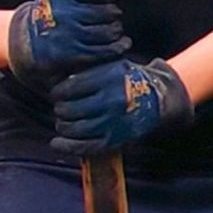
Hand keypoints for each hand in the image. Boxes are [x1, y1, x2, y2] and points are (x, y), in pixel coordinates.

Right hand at [4, 0, 129, 82]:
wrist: (28, 40)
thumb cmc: (53, 4)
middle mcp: (62, 12)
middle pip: (108, 12)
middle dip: (113, 13)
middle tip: (111, 13)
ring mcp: (66, 36)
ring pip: (108, 32)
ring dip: (115, 30)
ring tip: (112, 27)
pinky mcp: (71, 55)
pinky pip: (104, 51)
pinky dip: (117, 47)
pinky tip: (120, 43)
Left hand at [50, 57, 191, 159]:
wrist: (159, 97)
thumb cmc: (128, 79)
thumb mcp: (110, 66)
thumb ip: (85, 72)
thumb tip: (54, 80)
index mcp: (107, 79)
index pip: (69, 89)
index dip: (57, 93)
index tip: (56, 94)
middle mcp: (110, 100)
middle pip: (69, 109)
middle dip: (60, 110)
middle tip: (61, 108)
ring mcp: (113, 121)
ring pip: (75, 128)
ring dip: (63, 126)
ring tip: (63, 123)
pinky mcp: (116, 138)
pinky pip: (86, 146)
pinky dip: (68, 146)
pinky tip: (56, 143)